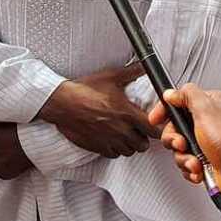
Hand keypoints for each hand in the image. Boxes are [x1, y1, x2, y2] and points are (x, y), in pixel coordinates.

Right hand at [38, 67, 158, 157]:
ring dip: (131, 144)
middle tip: (140, 129)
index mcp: (127, 114)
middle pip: (143, 145)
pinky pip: (114, 155)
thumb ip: (132, 72)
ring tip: (127, 134)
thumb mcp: (111, 76)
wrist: (62, 103)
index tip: (154, 123)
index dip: (157, 128)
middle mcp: (120, 130)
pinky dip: (116, 149)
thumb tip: (145, 65)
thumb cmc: (85, 89)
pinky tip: (114, 139)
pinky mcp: (97, 147)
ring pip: (129, 151)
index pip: (154, 130)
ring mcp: (109, 141)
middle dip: (144, 137)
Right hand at [148, 84, 220, 204]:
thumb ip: (188, 96)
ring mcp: (208, 143)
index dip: (165, 111)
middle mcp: (209, 122)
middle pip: (175, 128)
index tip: (156, 118)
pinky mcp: (207, 160)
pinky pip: (187, 164)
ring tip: (195, 161)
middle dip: (175, 139)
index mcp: (211, 105)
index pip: (180, 102)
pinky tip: (199, 170)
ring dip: (184, 158)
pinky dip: (190, 169)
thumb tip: (172, 92)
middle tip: (182, 144)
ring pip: (180, 149)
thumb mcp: (207, 110)